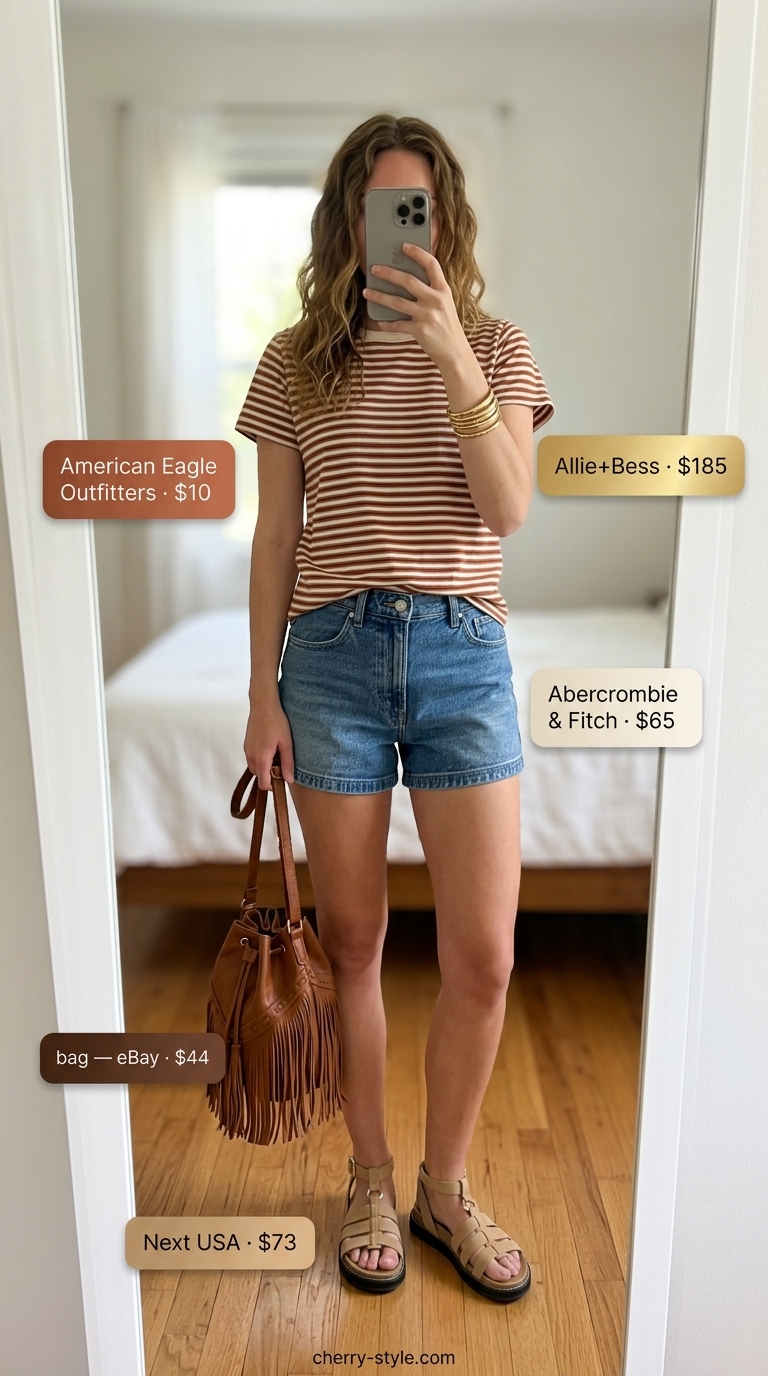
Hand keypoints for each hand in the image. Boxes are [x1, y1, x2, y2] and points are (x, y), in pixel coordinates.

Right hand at [244, 696, 294, 790]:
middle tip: (281, 763)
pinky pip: (252, 759)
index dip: (273, 786)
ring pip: (255, 768)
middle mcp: (251, 756)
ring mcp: (247, 750)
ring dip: (264, 767)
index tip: (281, 779)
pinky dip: (260, 759)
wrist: (263, 705)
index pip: (263, 783)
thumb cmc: (276, 722)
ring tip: (276, 754)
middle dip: (269, 775)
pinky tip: (269, 748)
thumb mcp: (287, 743)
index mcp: (262, 758)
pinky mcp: (246, 745)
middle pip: (259, 776)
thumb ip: (287, 763)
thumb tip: (289, 780)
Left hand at [363, 243, 475, 376]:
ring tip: (367, 291)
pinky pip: (397, 324)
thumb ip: (432, 291)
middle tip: (375, 269)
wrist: (455, 352)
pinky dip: (385, 323)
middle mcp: (436, 300)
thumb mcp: (446, 304)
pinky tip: (377, 320)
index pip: (431, 265)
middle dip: (389, 273)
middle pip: (408, 280)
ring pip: (397, 302)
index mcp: (443, 290)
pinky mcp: (420, 330)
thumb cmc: (448, 326)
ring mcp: (427, 315)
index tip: (404, 246)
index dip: (418, 253)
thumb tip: (407, 279)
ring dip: (379, 296)